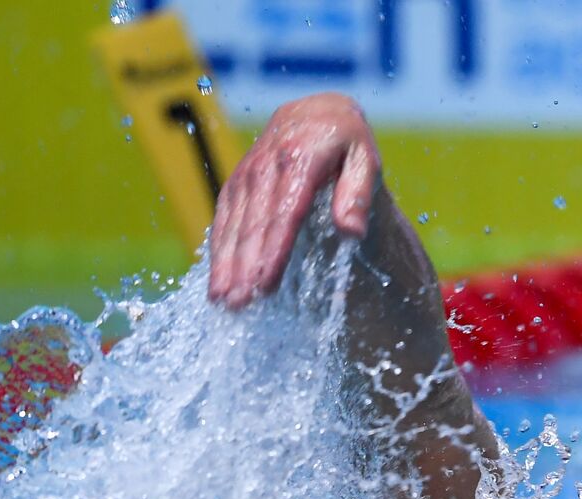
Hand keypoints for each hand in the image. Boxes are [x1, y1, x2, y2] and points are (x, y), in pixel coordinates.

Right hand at [208, 93, 380, 307]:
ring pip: (232, 223)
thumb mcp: (365, 160)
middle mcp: (266, 166)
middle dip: (245, 266)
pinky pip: (224, 218)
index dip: (274, 249)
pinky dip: (218, 249)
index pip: (285, 213)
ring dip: (226, 264)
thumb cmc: (347, 143)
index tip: (266, 282)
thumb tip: (352, 231)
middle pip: (254, 224)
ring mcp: (247, 173)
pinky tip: (217, 279)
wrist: (315, 112)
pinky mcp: (237, 182)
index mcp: (300, 160)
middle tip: (240, 304)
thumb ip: (358, 193)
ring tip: (223, 300)